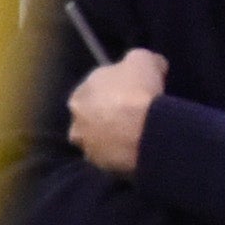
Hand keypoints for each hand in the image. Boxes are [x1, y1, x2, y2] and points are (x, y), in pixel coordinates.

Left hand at [66, 46, 164, 175]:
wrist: (142, 130)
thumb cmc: (138, 91)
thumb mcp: (142, 59)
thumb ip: (136, 60)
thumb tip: (149, 65)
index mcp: (80, 92)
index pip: (97, 87)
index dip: (117, 87)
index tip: (136, 89)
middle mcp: (76, 119)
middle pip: (94, 113)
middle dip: (109, 112)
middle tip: (134, 112)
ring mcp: (86, 144)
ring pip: (99, 138)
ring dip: (111, 135)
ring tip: (135, 134)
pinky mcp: (100, 164)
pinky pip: (111, 155)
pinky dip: (121, 152)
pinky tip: (137, 147)